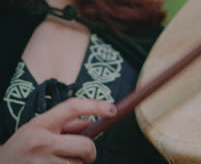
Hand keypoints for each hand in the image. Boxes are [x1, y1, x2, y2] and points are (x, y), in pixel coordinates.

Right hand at [0, 98, 116, 163]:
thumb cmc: (23, 147)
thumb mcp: (38, 129)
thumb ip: (66, 125)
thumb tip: (93, 123)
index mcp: (40, 124)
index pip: (72, 107)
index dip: (95, 106)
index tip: (112, 109)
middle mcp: (40, 143)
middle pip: (86, 145)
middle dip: (89, 152)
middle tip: (82, 155)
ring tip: (60, 163)